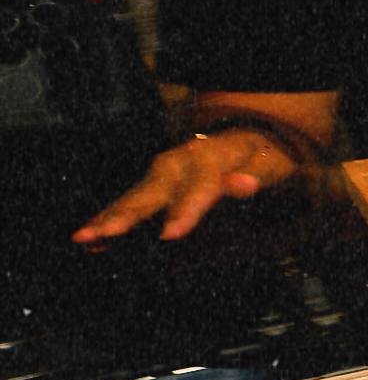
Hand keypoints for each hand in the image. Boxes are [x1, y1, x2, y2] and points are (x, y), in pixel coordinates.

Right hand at [77, 126, 305, 243]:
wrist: (247, 143)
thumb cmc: (259, 160)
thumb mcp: (269, 165)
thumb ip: (255, 177)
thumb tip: (245, 184)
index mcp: (210, 157)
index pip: (198, 188)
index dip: (184, 211)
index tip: (171, 234)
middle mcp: (179, 163)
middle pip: (154, 191)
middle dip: (131, 213)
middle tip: (110, 233)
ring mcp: (161, 174)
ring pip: (133, 198)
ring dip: (108, 218)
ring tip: (87, 236)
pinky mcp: (152, 185)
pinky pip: (127, 203)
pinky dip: (107, 218)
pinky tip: (90, 236)